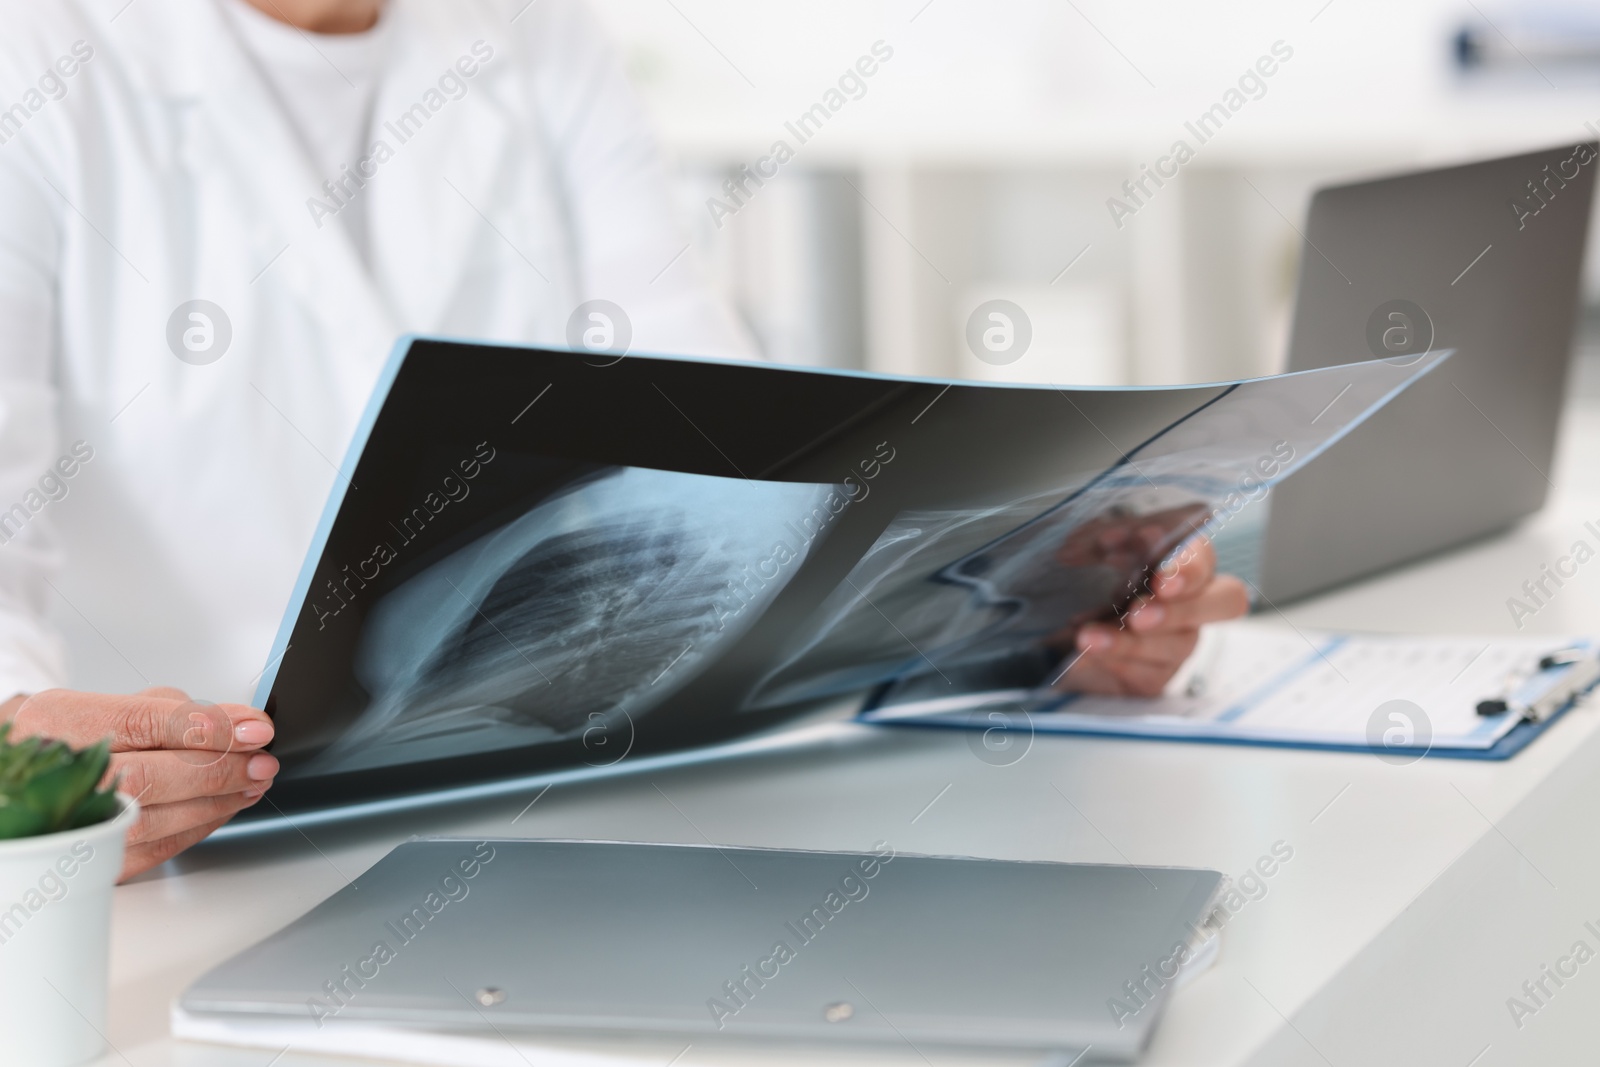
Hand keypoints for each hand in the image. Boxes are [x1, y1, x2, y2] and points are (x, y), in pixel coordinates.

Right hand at [2, 687, 276, 879]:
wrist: (26, 776)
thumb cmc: (80, 736)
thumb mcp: (120, 704)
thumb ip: (179, 711)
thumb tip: (239, 724)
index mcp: (60, 721)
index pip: (143, 722)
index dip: (207, 727)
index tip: (255, 728)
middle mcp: (57, 774)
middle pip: (148, 776)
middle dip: (218, 770)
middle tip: (261, 761)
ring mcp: (68, 821)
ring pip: (153, 821)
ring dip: (216, 802)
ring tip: (252, 782)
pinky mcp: (88, 858)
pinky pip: (154, 848)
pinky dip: (199, 827)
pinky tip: (224, 806)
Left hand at [1059, 537, 1247, 696]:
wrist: (1052, 633)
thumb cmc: (1084, 580)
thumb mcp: (1087, 551)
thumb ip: (1102, 540)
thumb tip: (1111, 539)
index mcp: (1181, 561)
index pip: (1205, 558)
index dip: (1189, 567)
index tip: (1158, 578)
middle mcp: (1193, 601)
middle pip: (1226, 601)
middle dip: (1181, 608)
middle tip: (1138, 615)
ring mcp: (1179, 642)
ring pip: (1177, 644)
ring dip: (1130, 641)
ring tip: (1088, 636)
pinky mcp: (1156, 677)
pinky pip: (1148, 674)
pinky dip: (1115, 661)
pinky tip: (1089, 653)